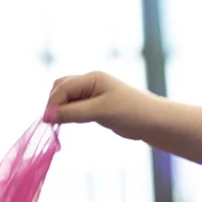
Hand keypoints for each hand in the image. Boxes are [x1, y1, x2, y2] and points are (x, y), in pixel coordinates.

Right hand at [45, 71, 160, 139]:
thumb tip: (47, 117)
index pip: (63, 87)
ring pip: (66, 98)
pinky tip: (73, 123)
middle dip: (55, 103)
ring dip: (61, 109)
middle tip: (54, 122)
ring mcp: (93, 94)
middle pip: (61, 89)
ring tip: (63, 123)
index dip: (53, 103)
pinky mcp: (95, 106)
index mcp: (92, 78)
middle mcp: (91, 82)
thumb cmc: (132, 112)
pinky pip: (74, 107)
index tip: (49, 121)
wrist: (154, 121)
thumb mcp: (101, 111)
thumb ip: (74, 113)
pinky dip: (69, 114)